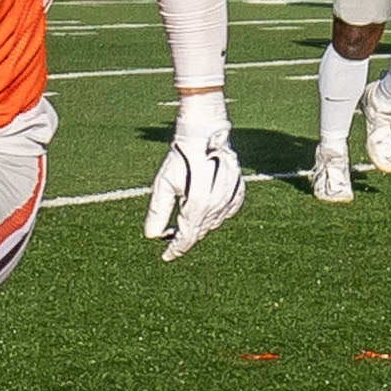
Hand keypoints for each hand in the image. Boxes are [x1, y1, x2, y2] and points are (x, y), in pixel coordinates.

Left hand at [144, 91, 243, 262]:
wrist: (205, 134)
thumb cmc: (180, 158)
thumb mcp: (163, 184)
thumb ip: (158, 211)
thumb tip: (151, 236)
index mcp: (199, 202)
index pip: (187, 235)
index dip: (176, 248)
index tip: (166, 257)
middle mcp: (218, 202)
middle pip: (201, 230)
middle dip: (185, 237)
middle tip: (170, 240)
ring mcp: (232, 196)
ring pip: (215, 222)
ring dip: (200, 228)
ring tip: (183, 227)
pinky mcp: (239, 189)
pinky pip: (229, 211)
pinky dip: (216, 217)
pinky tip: (205, 216)